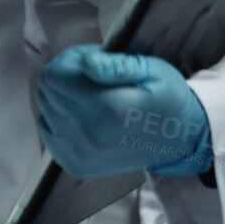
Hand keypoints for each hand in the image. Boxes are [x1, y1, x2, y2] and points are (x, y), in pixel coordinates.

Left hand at [35, 45, 213, 178]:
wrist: (179, 139)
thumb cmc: (166, 100)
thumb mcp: (152, 71)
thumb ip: (117, 64)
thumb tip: (86, 62)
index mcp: (108, 108)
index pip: (55, 74)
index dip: (69, 60)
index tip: (91, 61)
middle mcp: (89, 134)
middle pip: (47, 90)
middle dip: (65, 76)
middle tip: (94, 77)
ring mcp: (79, 152)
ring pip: (45, 108)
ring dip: (62, 97)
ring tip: (93, 96)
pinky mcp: (74, 163)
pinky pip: (47, 131)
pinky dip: (58, 119)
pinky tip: (84, 115)